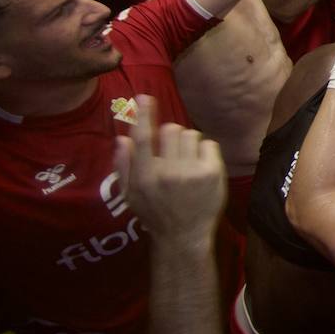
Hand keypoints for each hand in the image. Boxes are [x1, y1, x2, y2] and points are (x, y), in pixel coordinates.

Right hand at [112, 95, 224, 244]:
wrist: (184, 236)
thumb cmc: (155, 213)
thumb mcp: (130, 194)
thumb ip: (124, 166)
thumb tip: (121, 138)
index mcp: (144, 176)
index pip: (143, 138)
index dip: (144, 115)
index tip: (145, 97)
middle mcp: (167, 172)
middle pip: (171, 129)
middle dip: (171, 136)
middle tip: (171, 153)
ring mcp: (191, 172)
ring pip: (190, 134)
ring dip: (188, 143)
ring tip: (186, 162)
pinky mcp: (213, 173)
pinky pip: (208, 144)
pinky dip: (204, 152)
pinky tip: (200, 168)